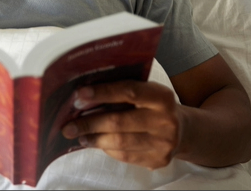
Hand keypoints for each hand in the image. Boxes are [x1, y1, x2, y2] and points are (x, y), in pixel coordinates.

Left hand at [61, 81, 182, 169]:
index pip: (128, 92)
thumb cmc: (154, 107)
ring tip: (79, 135)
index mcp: (161, 96)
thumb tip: (84, 96)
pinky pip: (125, 155)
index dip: (102, 93)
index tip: (79, 96)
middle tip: (68, 126)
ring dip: (94, 139)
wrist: (183, 130)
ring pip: (120, 142)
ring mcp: (163, 142)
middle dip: (89, 123)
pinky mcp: (158, 159)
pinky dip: (107, 149)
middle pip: (119, 122)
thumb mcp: (146, 93)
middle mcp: (166, 120)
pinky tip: (95, 143)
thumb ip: (122, 92)